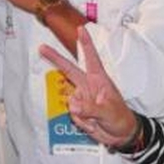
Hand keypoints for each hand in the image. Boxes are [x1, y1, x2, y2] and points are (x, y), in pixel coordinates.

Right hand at [39, 27, 137, 146]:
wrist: (121, 135)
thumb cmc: (121, 118)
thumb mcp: (109, 113)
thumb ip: (90, 108)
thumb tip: (73, 105)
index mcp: (99, 80)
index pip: (91, 58)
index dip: (86, 43)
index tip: (80, 28)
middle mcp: (88, 86)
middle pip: (69, 69)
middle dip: (55, 58)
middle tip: (42, 48)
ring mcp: (82, 98)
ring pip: (70, 101)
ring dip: (81, 113)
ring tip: (97, 120)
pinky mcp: (78, 110)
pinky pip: (71, 114)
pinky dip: (81, 122)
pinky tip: (92, 123)